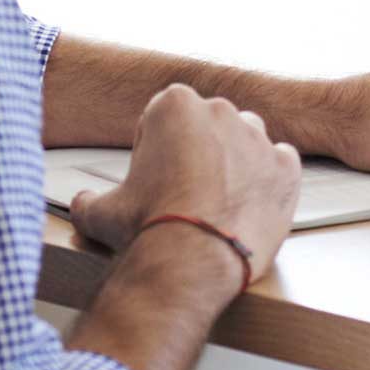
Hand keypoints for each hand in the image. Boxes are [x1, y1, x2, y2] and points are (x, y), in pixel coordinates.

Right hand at [70, 83, 300, 294]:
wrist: (191, 263)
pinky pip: (280, 164)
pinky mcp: (286, 168)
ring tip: (217, 202)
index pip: (164, 117)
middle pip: (208, 126)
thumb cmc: (147, 229)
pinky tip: (248, 206)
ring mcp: (258, 138)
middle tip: (184, 192)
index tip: (154, 175)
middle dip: (199, 152)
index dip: (156, 148)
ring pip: (246, 141)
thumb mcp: (100, 213)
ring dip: (235, 163)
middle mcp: (221, 111)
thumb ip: (88, 199)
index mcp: (175, 106)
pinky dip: (269, 181)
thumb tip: (82, 202)